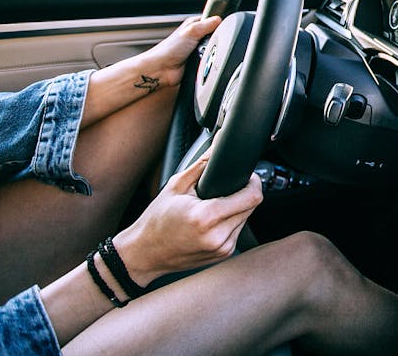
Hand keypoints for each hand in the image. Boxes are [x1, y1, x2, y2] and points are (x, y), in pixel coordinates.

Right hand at [111, 152, 262, 285]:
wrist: (144, 254)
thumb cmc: (156, 220)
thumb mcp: (176, 186)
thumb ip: (202, 163)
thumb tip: (219, 143)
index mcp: (206, 218)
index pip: (252, 197)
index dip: (253, 182)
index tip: (246, 176)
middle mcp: (218, 236)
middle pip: (251, 206)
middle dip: (242, 194)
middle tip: (222, 191)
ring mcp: (222, 248)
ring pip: (246, 219)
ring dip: (237, 209)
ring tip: (213, 207)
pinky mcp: (223, 254)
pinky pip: (237, 231)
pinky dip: (230, 222)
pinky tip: (212, 221)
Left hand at [139, 15, 221, 88]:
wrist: (161, 70)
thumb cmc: (168, 50)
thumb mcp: (190, 31)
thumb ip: (206, 24)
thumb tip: (219, 19)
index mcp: (193, 25)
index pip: (211, 20)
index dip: (216, 24)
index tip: (218, 29)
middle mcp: (195, 37)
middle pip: (215, 36)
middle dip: (214, 41)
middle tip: (208, 43)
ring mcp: (197, 50)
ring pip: (213, 50)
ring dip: (211, 53)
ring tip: (204, 54)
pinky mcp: (199, 63)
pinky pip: (210, 61)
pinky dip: (209, 62)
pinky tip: (204, 62)